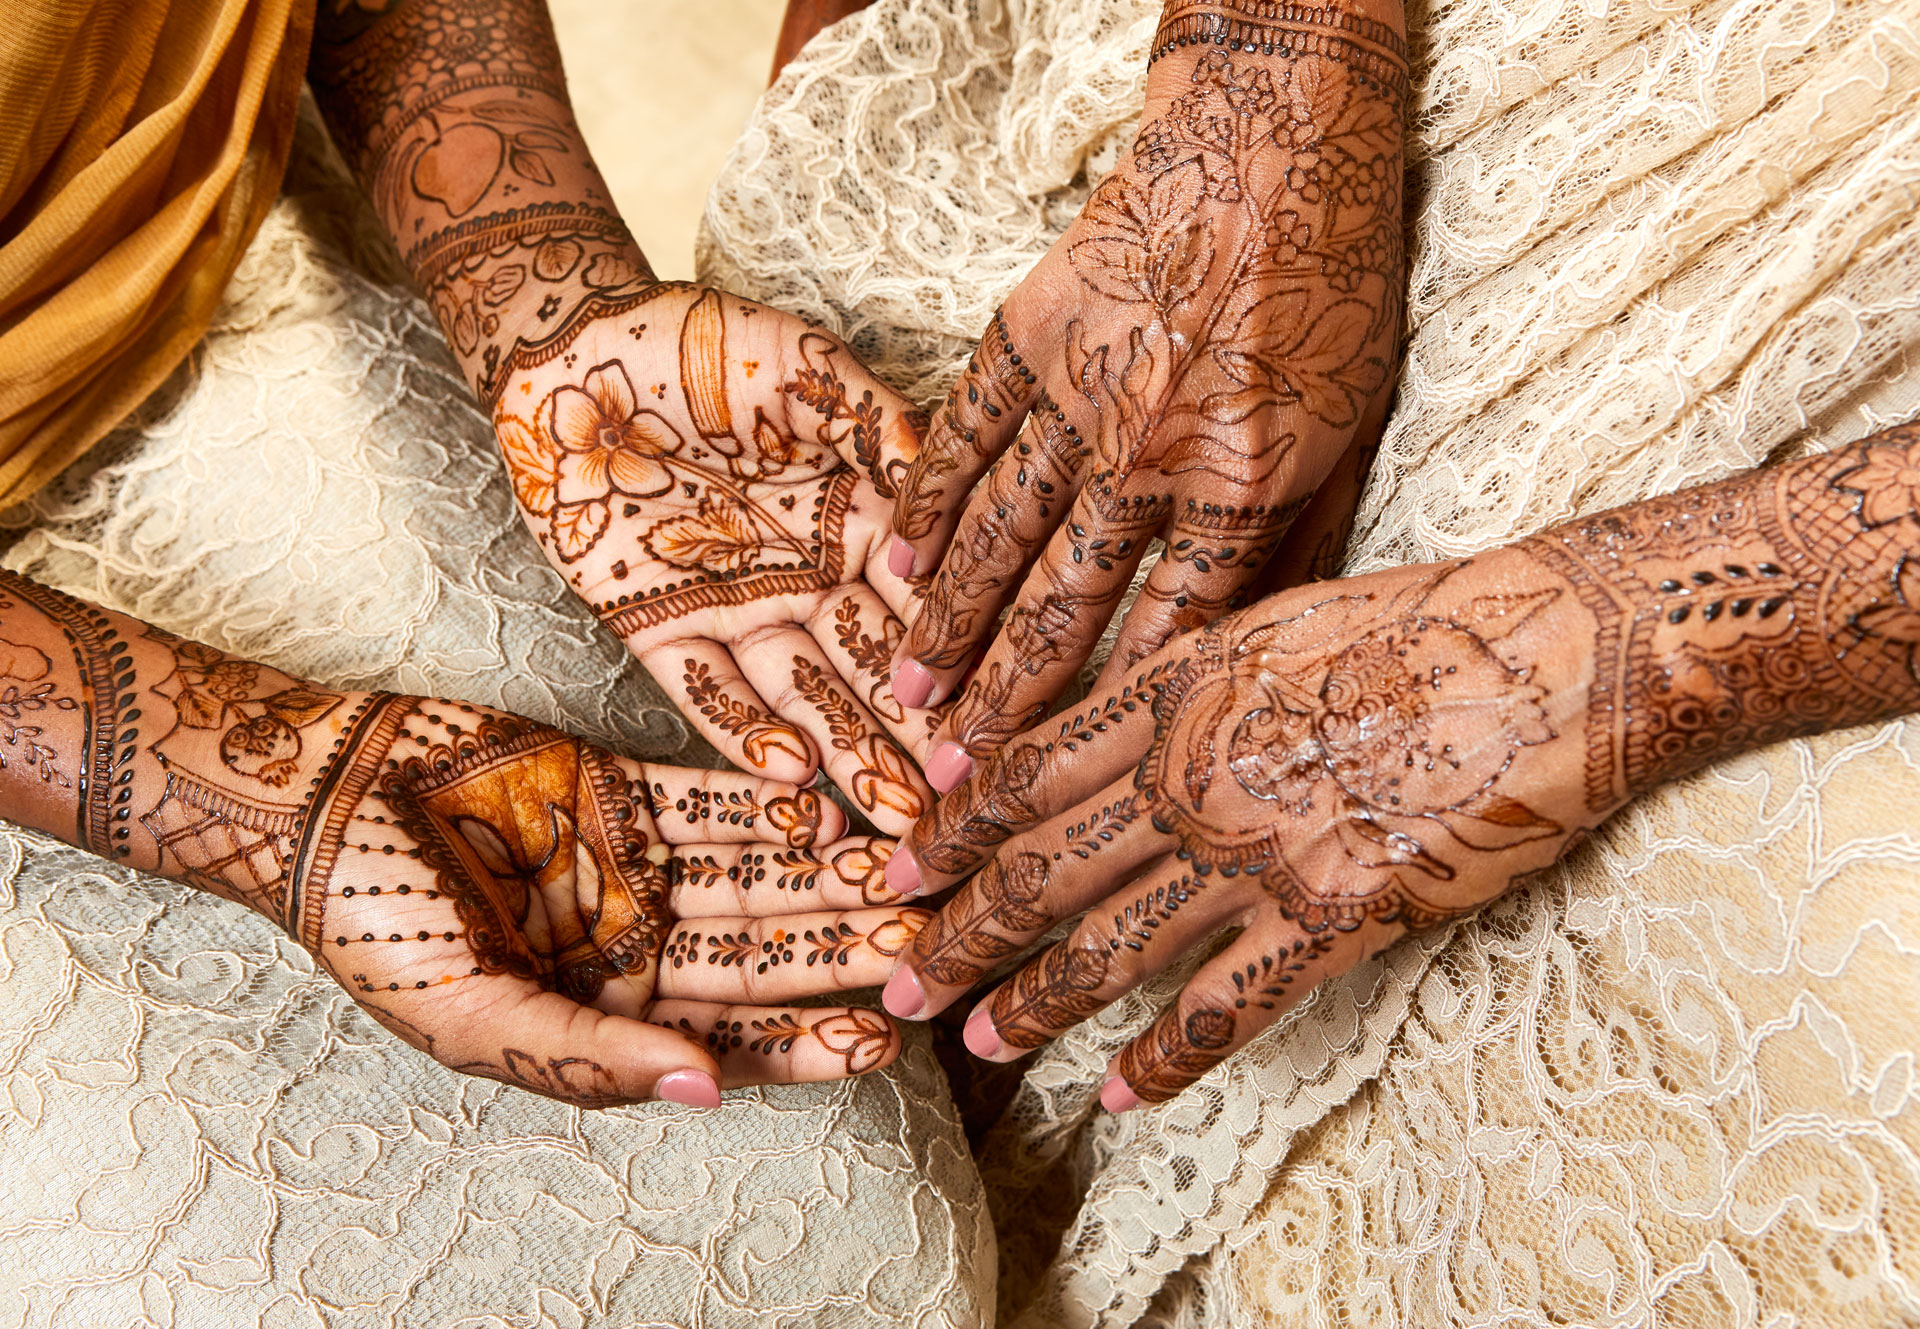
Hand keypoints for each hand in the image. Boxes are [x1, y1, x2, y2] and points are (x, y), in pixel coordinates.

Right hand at [295, 693, 924, 1105]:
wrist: (315, 797)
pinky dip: (773, 802)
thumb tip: (705, 1093)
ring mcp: (636, 858)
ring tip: (905, 875)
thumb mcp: (471, 1017)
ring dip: (828, 876)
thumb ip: (587, 1057)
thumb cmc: (373, 924)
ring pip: (756, 873)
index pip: (732, 1036)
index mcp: (603, 1013)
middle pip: (763, 951)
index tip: (885, 1040)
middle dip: (841, 951)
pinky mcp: (627, 782)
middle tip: (926, 946)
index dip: (808, 1040)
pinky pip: (716, 795)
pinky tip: (837, 806)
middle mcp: (634, 940)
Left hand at [492, 283, 941, 834]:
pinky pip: (707, 693)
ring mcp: (739, 611)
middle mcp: (812, 579)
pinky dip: (748, 734)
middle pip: (876, 670)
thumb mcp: (811, 372)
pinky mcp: (659, 630)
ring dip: (849, 758)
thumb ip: (883, 430)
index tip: (1006, 720)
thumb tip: (963, 485)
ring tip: (896, 820)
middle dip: (919, 740)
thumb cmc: (706, 344)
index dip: (966, 659)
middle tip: (964, 808)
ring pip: (804, 698)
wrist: (576, 349)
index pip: (928, 602)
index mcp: (863, 520)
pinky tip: (794, 779)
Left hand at [879, 428, 1919, 1108]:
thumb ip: (1179, 668)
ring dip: (1033, 999)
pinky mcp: (1335, 915)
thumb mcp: (1274, 613)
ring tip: (975, 1039)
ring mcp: (1261, 848)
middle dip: (958, 930)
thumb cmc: (1420, 621)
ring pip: (1110, 942)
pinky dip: (1163, 1057)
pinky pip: (1224, 1005)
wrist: (1552, 653)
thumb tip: (1101, 712)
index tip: (901, 869)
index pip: (1028, 770)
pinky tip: (1116, 1095)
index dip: (954, 829)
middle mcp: (1196, 771)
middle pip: (1042, 866)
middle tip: (896, 979)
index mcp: (1177, 688)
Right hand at [885, 1, 1408, 786]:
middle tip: (953, 773)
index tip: (1054, 777)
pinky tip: (892, 565)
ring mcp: (1077, 398)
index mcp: (1241, 486)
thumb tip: (1259, 644)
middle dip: (1004, 701)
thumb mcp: (1356, 426)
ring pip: (998, 537)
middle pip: (1062, 608)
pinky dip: (924, 504)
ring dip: (949, 625)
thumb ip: (1305, 540)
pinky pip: (963, 439)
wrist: (1272, 141)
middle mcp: (1147, 458)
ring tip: (908, 692)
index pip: (1162, 633)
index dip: (1103, 717)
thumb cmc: (1331, 288)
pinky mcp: (1029, 340)